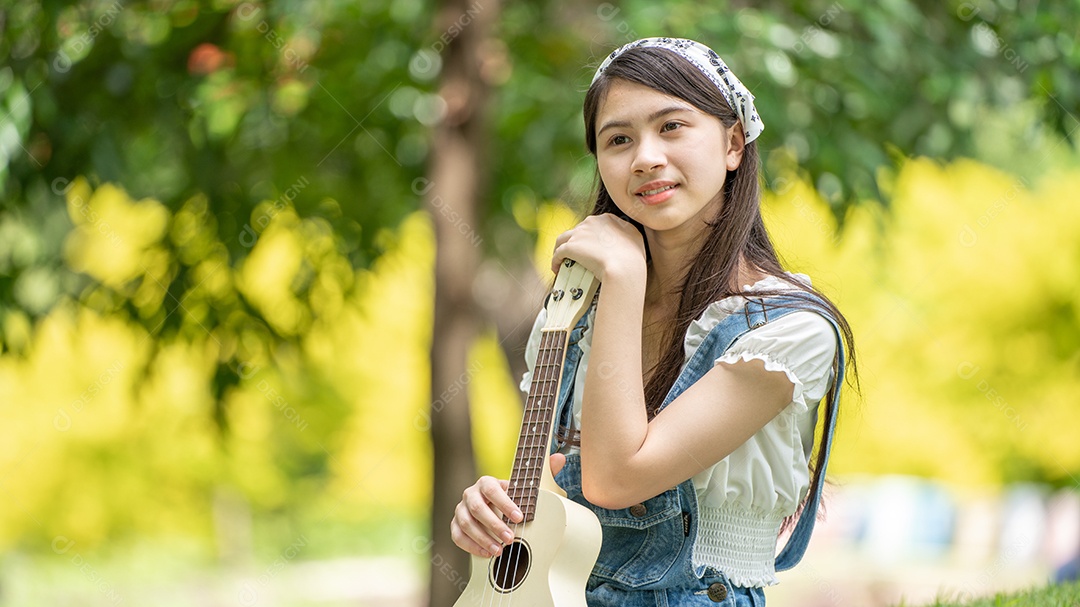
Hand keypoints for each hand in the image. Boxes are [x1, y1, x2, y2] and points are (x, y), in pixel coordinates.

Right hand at [450, 456, 567, 557]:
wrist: (492, 504)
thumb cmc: (511, 496)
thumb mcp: (526, 485)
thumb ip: (543, 472)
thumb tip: (559, 458)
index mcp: (486, 482)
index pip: (492, 490)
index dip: (505, 504)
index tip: (520, 517)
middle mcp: (470, 494)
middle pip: (477, 508)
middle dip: (494, 525)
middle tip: (511, 538)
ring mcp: (461, 509)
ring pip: (466, 523)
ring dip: (483, 538)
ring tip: (499, 550)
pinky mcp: (455, 524)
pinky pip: (458, 535)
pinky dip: (471, 546)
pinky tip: (487, 553)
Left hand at [551, 213, 645, 282]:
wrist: (624, 267)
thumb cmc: (633, 258)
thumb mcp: (636, 239)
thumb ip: (628, 234)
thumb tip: (623, 238)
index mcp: (607, 219)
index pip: (593, 225)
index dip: (590, 237)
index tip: (590, 248)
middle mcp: (592, 222)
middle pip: (578, 231)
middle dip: (576, 242)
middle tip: (577, 257)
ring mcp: (580, 233)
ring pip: (563, 239)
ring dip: (561, 249)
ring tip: (561, 261)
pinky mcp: (570, 246)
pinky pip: (558, 253)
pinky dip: (555, 261)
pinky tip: (556, 268)